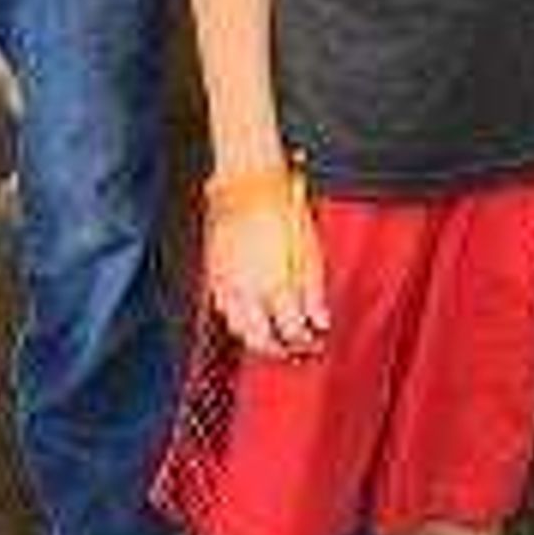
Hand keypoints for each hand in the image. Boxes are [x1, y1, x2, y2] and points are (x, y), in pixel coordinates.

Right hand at [207, 170, 329, 356]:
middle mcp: (248, 290)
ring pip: (236, 327)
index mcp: (276, 285)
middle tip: (291, 351)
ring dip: (254, 338)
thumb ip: (314, 291)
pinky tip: (248, 315)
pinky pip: (222, 308)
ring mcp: (227, 283)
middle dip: (277, 350)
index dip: (303, 343)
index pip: (290, 331)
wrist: (246, 183)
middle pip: (259, 339)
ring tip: (270, 338)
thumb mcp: (310, 250)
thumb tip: (320, 321)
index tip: (312, 345)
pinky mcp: (213, 273)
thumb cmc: (281, 210)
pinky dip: (236, 318)